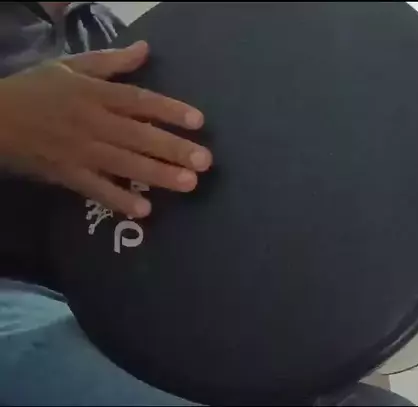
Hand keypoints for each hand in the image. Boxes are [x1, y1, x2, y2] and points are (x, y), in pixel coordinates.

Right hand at [0, 41, 211, 217]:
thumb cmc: (36, 90)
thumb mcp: (70, 67)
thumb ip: (110, 62)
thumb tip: (146, 49)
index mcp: (94, 94)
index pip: (138, 101)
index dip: (169, 110)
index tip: (199, 121)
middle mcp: (91, 122)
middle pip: (137, 136)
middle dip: (172, 148)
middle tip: (205, 161)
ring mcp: (79, 151)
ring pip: (123, 164)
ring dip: (157, 175)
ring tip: (189, 183)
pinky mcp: (66, 174)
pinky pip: (95, 189)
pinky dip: (118, 200)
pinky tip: (144, 211)